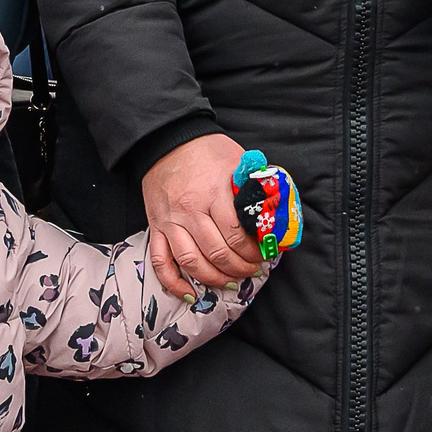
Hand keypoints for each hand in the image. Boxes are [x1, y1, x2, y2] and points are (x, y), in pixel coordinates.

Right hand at [143, 134, 263, 298]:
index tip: (264, 255)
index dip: (253, 252)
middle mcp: (190, 211)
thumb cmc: (207, 150)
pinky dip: (173, 282)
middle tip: (252, 271)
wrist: (167, 140)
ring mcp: (170, 222)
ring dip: (213, 278)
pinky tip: (189, 292)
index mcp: (214, 194)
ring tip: (230, 281)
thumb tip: (276, 210)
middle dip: (239, 268)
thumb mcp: (238, 160)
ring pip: (192, 262)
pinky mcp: (155, 227)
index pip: (237, 236)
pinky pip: (160, 261)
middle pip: (217, 253)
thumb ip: (255, 185)